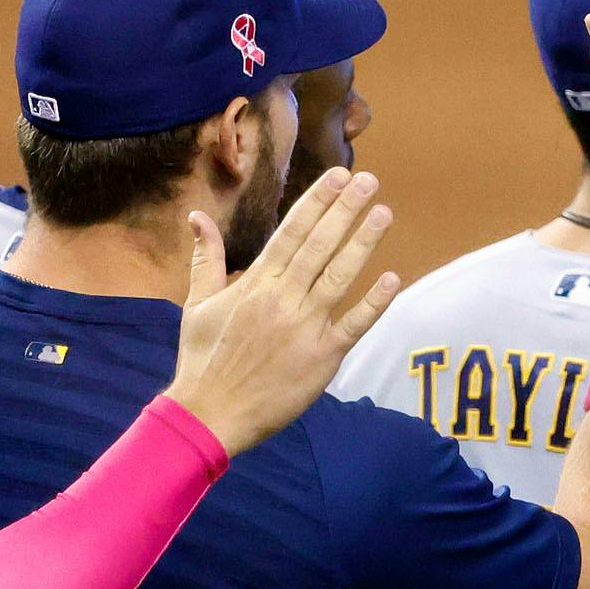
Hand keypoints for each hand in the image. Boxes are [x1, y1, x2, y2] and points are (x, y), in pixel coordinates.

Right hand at [162, 165, 400, 450]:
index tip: (338, 176)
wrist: (211, 412)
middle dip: (345, 210)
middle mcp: (282, 298)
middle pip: (319, 245)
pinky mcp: (322, 358)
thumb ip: (206, 258)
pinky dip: (373, 303)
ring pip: (339, 276)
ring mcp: (304, 327)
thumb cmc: (203, 358)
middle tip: (368, 181)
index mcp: (256, 283)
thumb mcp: (197, 303)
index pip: (292, 231)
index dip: (317, 201)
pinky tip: (392, 278)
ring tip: (383, 214)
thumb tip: (197, 217)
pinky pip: (353, 325)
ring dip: (363, 243)